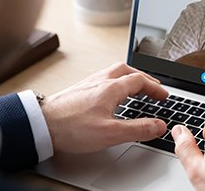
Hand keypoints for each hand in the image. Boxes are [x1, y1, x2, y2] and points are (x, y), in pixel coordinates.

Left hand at [41, 62, 167, 153]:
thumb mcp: (110, 133)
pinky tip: (110, 92)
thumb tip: (159, 125)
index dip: (155, 88)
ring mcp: (87, 84)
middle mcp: (99, 81)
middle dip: (143, 77)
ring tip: (135, 86)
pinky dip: (114, 81)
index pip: (140, 80)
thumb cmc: (70, 128)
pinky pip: (102, 78)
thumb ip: (138, 129)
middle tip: (153, 87)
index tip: (164, 96)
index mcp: (110, 88)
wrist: (40, 124)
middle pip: (127, 70)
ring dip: (128, 76)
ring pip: (113, 72)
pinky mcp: (78, 90)